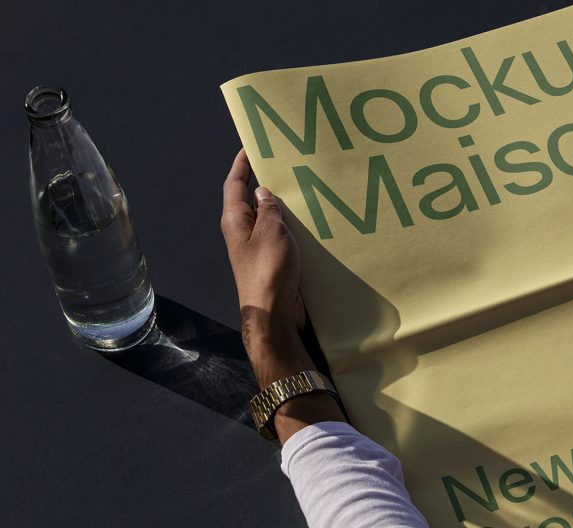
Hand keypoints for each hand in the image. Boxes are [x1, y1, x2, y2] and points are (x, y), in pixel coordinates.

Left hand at [220, 148, 310, 385]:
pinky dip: (296, 227)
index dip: (242, 164)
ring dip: (286, 207)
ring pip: (272, 220)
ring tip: (306, 189)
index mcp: (236, 221)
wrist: (274, 313)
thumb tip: (263, 192)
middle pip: (254, 200)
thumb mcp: (271, 232)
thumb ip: (269, 210)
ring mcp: (259, 249)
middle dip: (268, 183)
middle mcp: (244, 233)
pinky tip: (313, 223)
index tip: (251, 145)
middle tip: (286, 164)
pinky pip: (285, 237)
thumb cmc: (268, 271)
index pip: (235, 184)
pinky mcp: (275, 262)